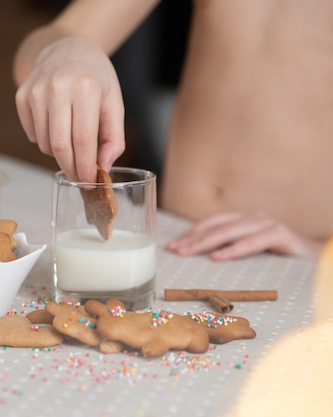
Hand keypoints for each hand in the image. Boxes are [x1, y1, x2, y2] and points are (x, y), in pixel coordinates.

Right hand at [15, 36, 124, 182]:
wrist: (66, 49)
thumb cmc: (94, 79)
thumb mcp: (114, 103)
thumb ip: (114, 138)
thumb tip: (104, 167)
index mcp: (86, 88)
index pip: (83, 139)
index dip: (85, 166)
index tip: (89, 181)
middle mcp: (58, 87)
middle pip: (60, 145)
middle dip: (70, 168)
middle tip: (78, 178)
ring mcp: (36, 91)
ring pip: (44, 143)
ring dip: (58, 154)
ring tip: (71, 143)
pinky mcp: (22, 96)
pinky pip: (31, 134)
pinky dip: (44, 141)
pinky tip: (56, 128)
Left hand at [166, 211, 324, 260]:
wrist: (317, 260)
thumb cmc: (279, 258)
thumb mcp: (250, 253)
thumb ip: (228, 251)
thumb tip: (199, 259)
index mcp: (243, 220)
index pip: (210, 223)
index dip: (190, 234)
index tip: (172, 246)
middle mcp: (253, 218)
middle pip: (216, 226)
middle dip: (193, 239)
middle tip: (175, 250)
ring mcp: (267, 224)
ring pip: (230, 231)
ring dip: (206, 242)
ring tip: (189, 253)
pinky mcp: (281, 235)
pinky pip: (254, 242)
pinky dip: (234, 249)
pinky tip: (218, 257)